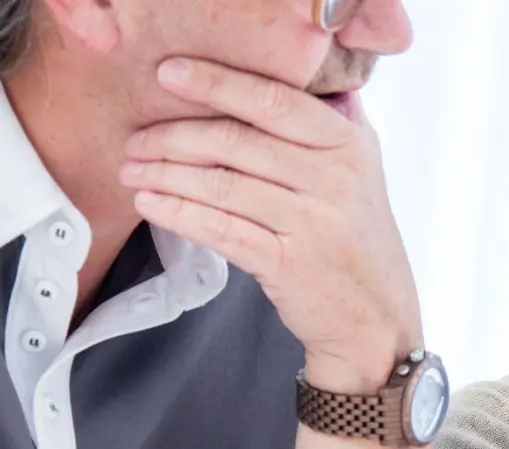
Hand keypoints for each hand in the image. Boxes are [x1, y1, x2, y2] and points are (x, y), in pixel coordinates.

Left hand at [122, 58, 420, 392]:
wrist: (376, 319)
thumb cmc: (360, 241)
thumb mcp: (365, 172)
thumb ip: (338, 121)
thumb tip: (305, 68)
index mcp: (349, 146)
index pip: (273, 100)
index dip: (215, 83)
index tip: (168, 72)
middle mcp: (334, 180)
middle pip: (235, 141)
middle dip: (172, 135)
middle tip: (135, 138)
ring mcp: (311, 223)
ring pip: (221, 184)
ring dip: (164, 174)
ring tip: (132, 170)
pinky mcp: (286, 264)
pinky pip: (219, 229)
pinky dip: (177, 214)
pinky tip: (149, 204)